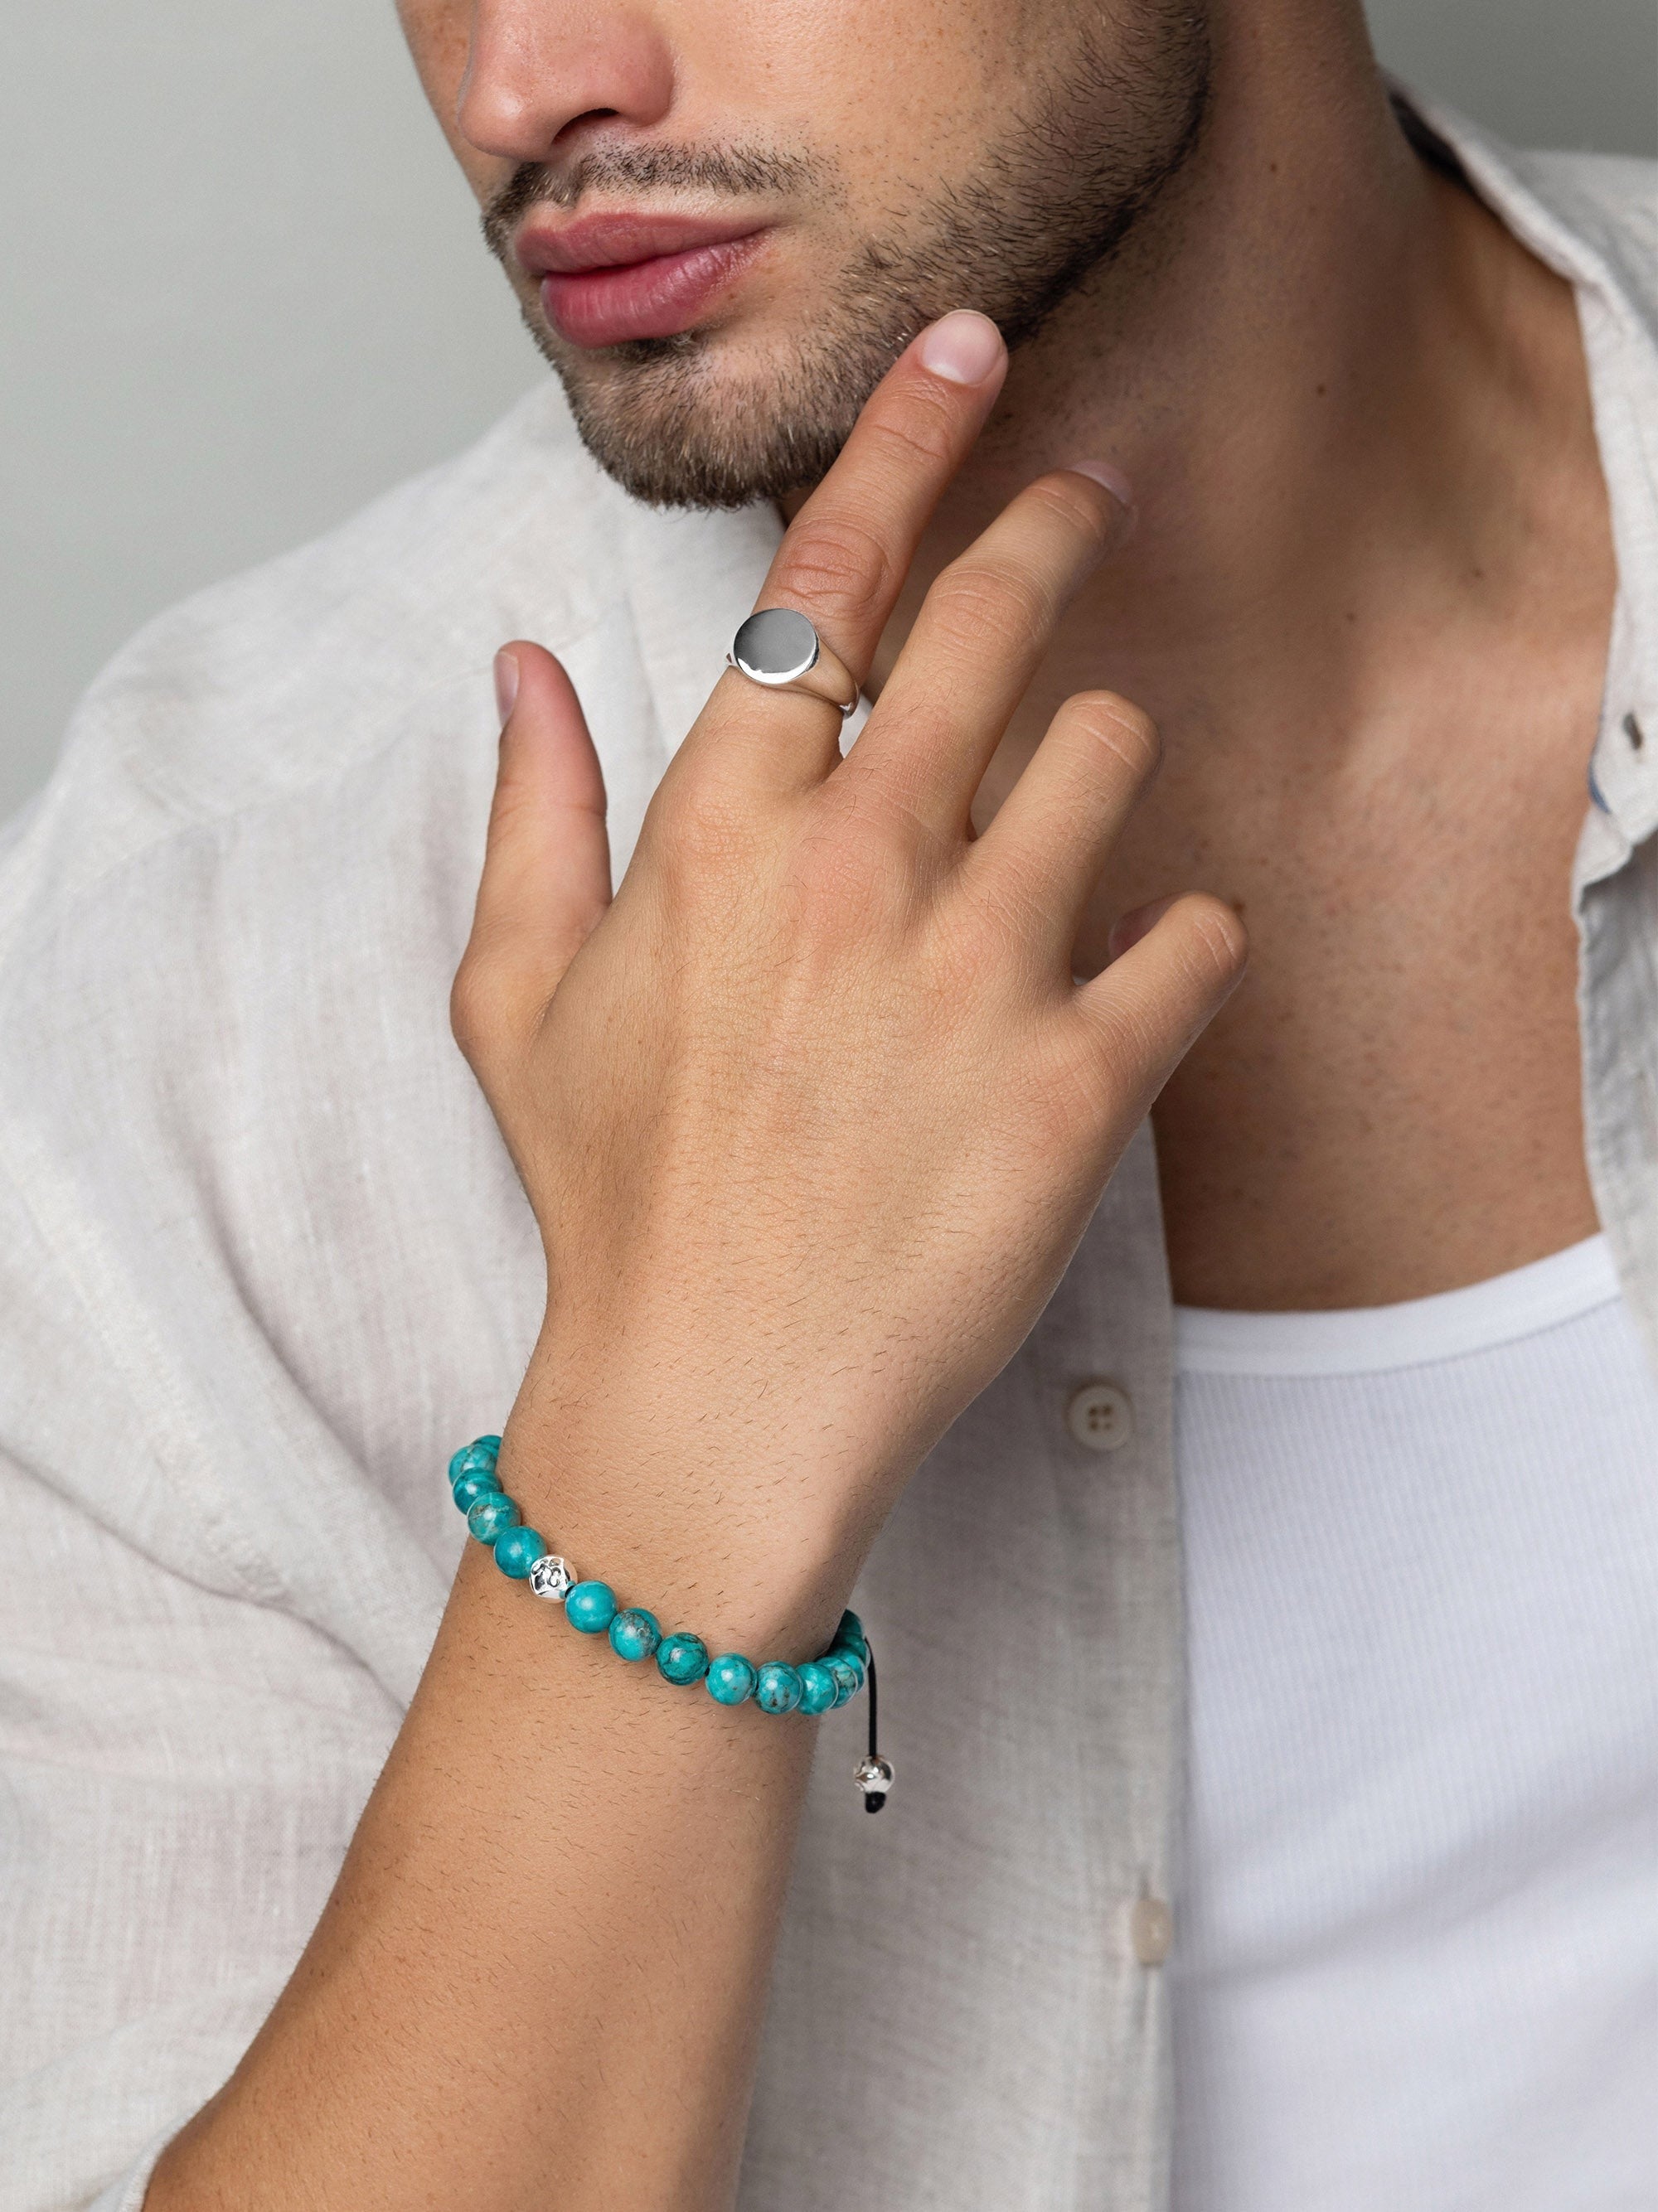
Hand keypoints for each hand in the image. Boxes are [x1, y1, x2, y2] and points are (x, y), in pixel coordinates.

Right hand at [453, 311, 1244, 1641]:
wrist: (715, 1398)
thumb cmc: (617, 1204)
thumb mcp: (516, 1002)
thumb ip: (530, 816)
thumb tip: (516, 669)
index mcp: (725, 833)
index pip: (830, 580)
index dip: (905, 439)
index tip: (969, 350)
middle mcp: (861, 867)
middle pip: (999, 625)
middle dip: (1053, 535)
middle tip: (1086, 503)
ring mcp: (980, 969)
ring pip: (1113, 755)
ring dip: (1106, 758)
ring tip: (1076, 807)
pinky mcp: (1079, 1082)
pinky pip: (1198, 941)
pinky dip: (1187, 941)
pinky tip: (1141, 972)